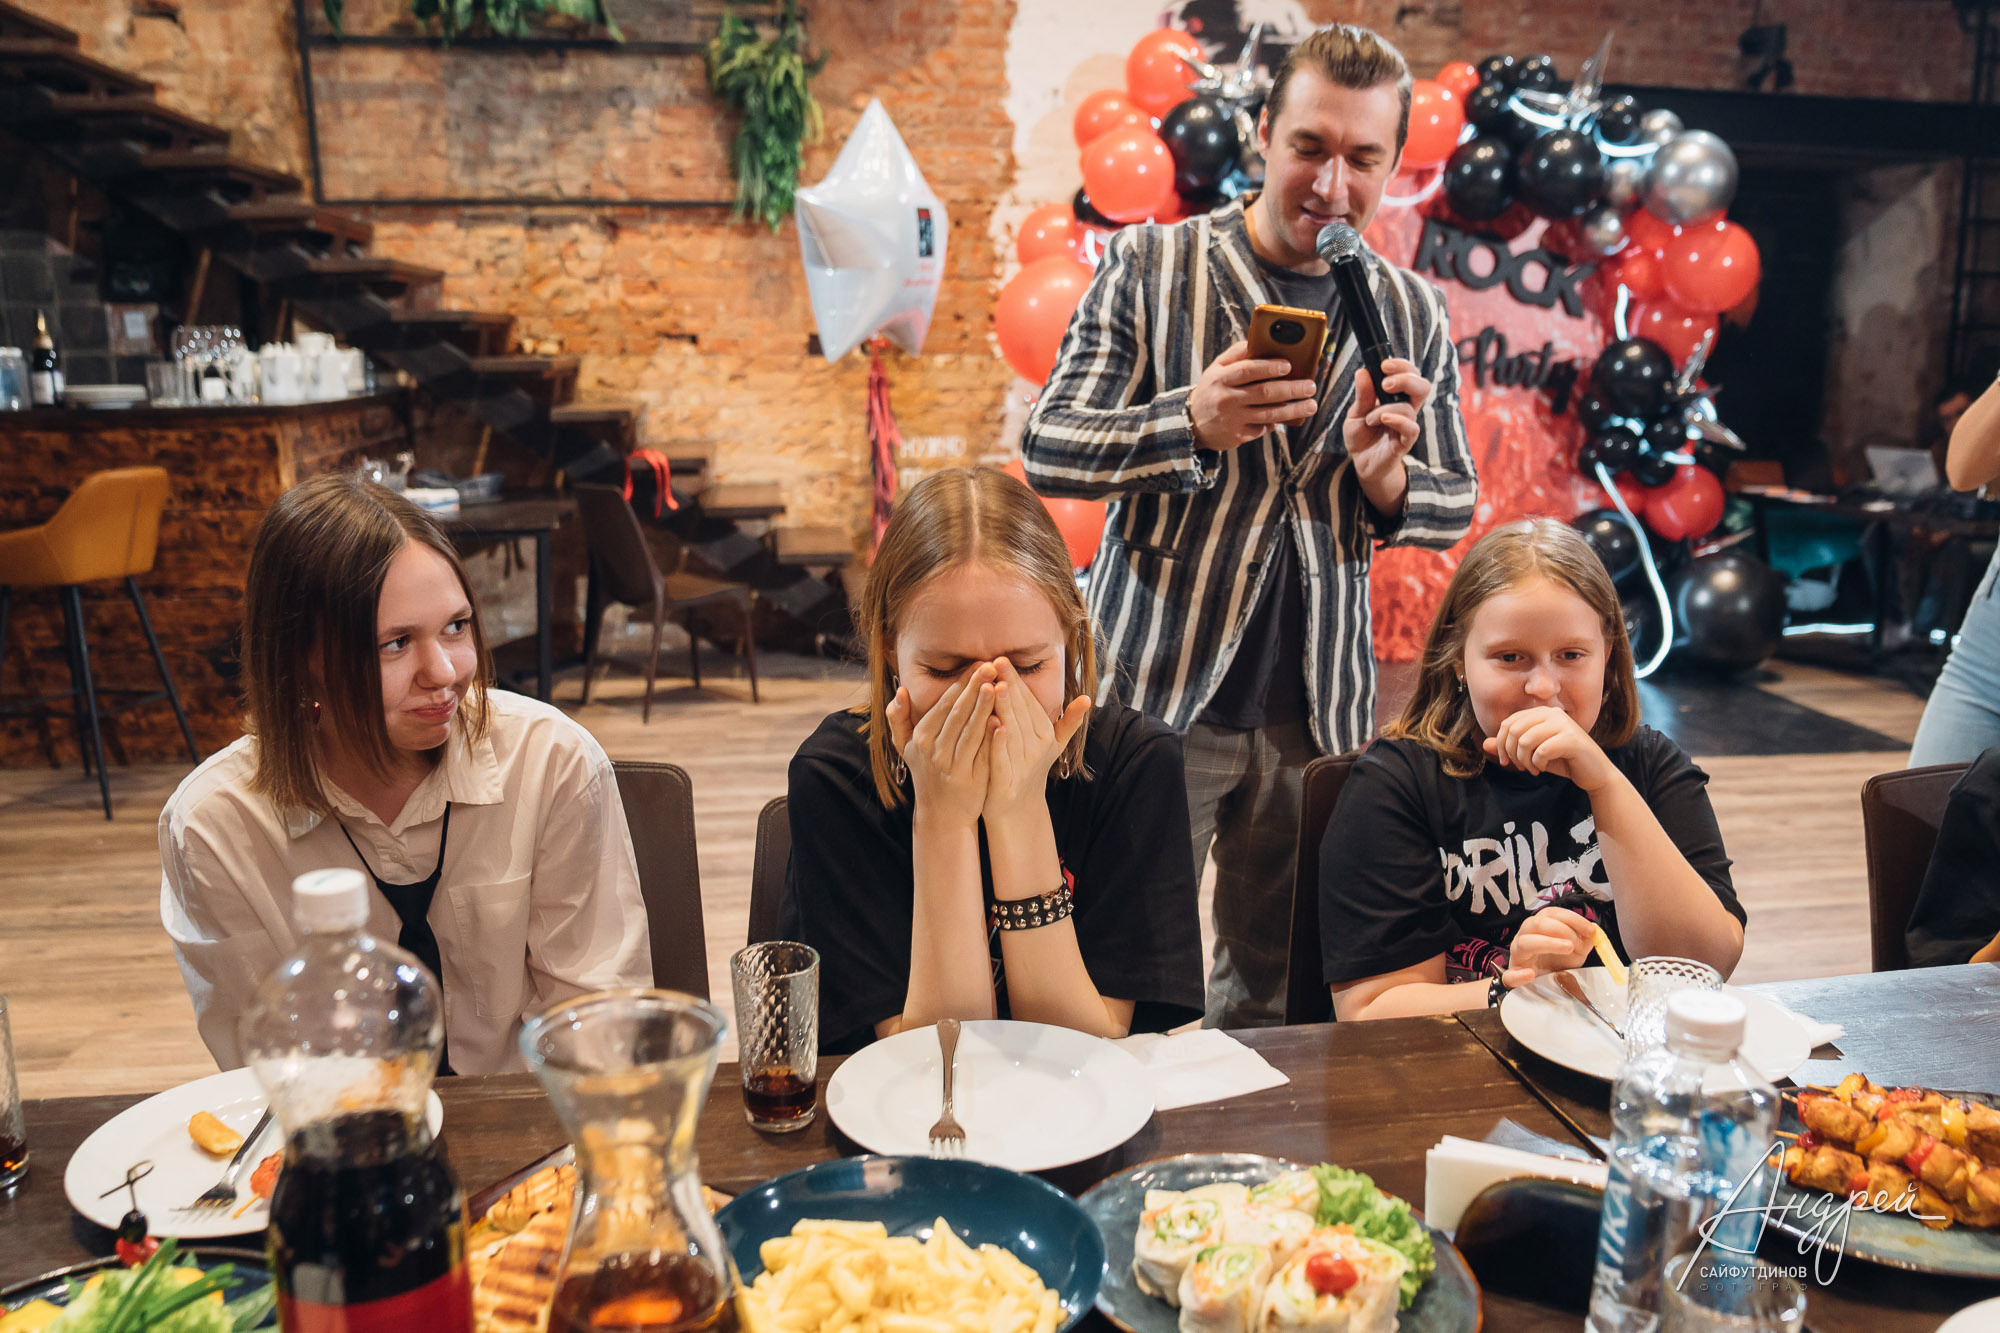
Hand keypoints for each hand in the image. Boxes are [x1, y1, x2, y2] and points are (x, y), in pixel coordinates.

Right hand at [886, 665, 997, 828]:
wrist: (942, 815)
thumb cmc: (928, 773)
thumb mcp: (907, 747)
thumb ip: (899, 718)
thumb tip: (900, 690)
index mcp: (920, 738)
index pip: (944, 704)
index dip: (961, 683)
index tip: (977, 664)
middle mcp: (933, 751)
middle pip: (957, 713)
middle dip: (974, 687)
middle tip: (990, 665)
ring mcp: (951, 766)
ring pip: (969, 730)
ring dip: (983, 706)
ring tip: (997, 685)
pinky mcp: (969, 780)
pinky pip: (981, 753)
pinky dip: (991, 735)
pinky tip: (1002, 718)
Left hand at [983, 658, 1091, 822]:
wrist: (1015, 809)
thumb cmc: (1028, 766)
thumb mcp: (1052, 743)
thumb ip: (1069, 721)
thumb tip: (1087, 698)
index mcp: (1046, 735)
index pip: (1029, 703)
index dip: (1017, 681)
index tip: (1002, 659)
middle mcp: (1038, 749)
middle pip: (1021, 713)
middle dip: (1009, 687)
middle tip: (996, 663)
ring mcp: (1023, 766)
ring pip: (1013, 731)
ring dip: (1004, 708)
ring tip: (995, 686)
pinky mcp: (1008, 782)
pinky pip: (1003, 758)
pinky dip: (998, 741)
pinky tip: (992, 724)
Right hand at [1189, 340, 1316, 450]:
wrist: (1192, 423)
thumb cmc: (1212, 390)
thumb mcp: (1216, 369)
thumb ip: (1237, 354)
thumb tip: (1260, 340)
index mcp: (1221, 378)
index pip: (1247, 370)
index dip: (1269, 367)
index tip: (1289, 365)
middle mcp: (1226, 399)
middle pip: (1264, 393)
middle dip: (1291, 389)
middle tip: (1310, 386)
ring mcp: (1232, 419)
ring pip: (1269, 414)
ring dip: (1293, 409)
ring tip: (1311, 405)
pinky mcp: (1238, 436)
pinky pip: (1263, 428)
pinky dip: (1277, 422)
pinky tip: (1289, 416)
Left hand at [1343, 357, 1429, 484]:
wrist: (1361, 462)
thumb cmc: (1361, 435)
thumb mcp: (1355, 413)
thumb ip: (1362, 395)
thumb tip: (1363, 371)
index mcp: (1396, 397)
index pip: (1410, 374)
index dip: (1402, 366)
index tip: (1384, 365)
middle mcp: (1406, 408)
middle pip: (1422, 385)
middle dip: (1406, 378)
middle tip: (1386, 383)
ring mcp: (1407, 424)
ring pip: (1409, 407)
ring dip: (1384, 409)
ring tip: (1369, 419)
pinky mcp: (1406, 441)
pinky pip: (1411, 428)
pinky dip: (1397, 420)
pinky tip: (1383, 419)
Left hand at [1481, 705, 1618, 790]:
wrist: (1594, 773)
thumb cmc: (1563, 761)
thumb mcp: (1532, 754)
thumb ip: (1510, 747)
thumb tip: (1484, 744)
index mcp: (1542, 713)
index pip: (1508, 723)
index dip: (1501, 743)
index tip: (1506, 761)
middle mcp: (1552, 713)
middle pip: (1514, 730)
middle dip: (1512, 753)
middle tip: (1520, 767)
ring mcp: (1563, 724)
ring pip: (1525, 740)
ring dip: (1524, 760)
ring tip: (1532, 769)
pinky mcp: (1572, 739)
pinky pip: (1541, 751)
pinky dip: (1537, 763)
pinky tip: (1543, 768)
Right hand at [1501, 906, 1599, 989]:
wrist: (1546, 985)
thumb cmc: (1559, 963)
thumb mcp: (1576, 950)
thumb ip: (1584, 940)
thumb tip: (1593, 933)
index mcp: (1539, 927)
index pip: (1551, 914)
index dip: (1572, 919)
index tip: (1590, 930)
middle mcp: (1525, 937)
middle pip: (1535, 923)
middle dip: (1561, 929)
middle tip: (1577, 943)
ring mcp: (1517, 956)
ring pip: (1524, 943)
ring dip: (1547, 943)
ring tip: (1567, 949)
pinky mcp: (1513, 977)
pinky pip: (1510, 976)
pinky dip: (1519, 975)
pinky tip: (1531, 975)